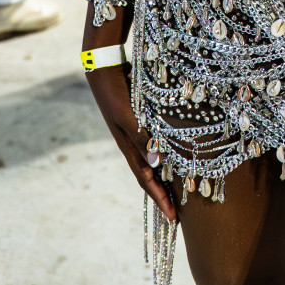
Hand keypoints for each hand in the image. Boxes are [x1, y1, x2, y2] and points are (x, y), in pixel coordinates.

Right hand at [85, 64, 177, 224]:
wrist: (104, 66)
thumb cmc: (115, 91)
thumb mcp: (128, 116)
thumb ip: (142, 138)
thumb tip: (157, 165)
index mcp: (127, 147)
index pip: (146, 180)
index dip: (160, 198)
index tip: (174, 218)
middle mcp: (131, 143)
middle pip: (149, 175)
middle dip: (163, 194)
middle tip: (178, 212)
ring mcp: (135, 133)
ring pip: (153, 161)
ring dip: (166, 177)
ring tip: (181, 190)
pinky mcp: (140, 120)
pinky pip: (155, 144)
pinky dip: (166, 155)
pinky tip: (176, 155)